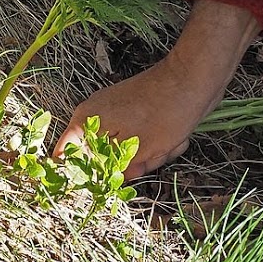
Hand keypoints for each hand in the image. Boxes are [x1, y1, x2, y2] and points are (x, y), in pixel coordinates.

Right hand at [53, 0, 259, 179]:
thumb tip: (111, 180)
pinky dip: (162, 142)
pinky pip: (145, 138)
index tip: (100, 185)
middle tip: (149, 160)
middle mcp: (99, 113)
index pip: (67, 153)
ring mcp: (121, 110)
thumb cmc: (165, 112)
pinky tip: (177, 135)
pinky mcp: (141, 110)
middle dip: (132, 164)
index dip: (81, 174)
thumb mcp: (141, 150)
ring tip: (168, 143)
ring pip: (130, 150)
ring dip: (153, 154)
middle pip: (105, 156)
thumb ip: (119, 169)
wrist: (195, 77)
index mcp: (87, 119)